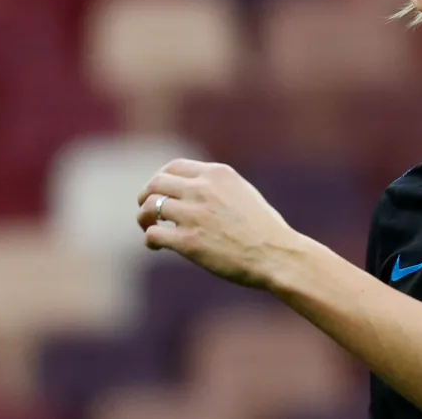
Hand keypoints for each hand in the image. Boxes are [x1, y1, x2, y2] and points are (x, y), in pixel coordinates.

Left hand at [137, 159, 299, 289]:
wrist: (277, 255)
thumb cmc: (265, 229)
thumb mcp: (243, 194)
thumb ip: (217, 187)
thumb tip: (192, 190)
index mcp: (218, 174)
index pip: (174, 167)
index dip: (160, 179)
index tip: (158, 191)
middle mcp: (203, 189)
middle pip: (156, 184)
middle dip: (146, 196)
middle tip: (147, 210)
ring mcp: (193, 214)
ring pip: (149, 207)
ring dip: (144, 218)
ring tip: (149, 228)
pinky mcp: (188, 241)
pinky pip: (154, 233)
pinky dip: (150, 239)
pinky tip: (157, 246)